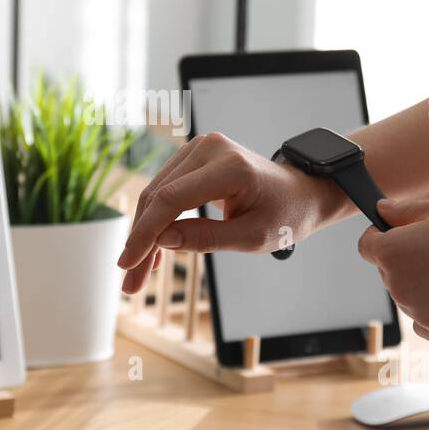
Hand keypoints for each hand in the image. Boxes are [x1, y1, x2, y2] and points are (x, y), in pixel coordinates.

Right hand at [117, 132, 345, 294]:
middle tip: (130, 282)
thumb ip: (207, 238)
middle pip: (158, 196)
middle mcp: (210, 148)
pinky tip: (152, 250)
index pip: (172, 199)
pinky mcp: (194, 155)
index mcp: (230, 168)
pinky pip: (166, 188)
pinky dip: (156, 219)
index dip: (145, 233)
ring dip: (144, 233)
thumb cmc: (284, 216)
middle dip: (140, 241)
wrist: (301, 192)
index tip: (127, 264)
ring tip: (139, 272)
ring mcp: (200, 147)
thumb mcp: (252, 238)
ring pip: (156, 192)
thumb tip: (161, 241)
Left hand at [358, 195, 428, 345]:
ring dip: (427, 286)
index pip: (368, 247)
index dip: (383, 236)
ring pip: (412, 298)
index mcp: (393, 253)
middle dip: (409, 261)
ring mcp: (422, 315)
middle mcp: (400, 288)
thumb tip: (381, 211)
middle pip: (390, 274)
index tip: (405, 233)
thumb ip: (403, 211)